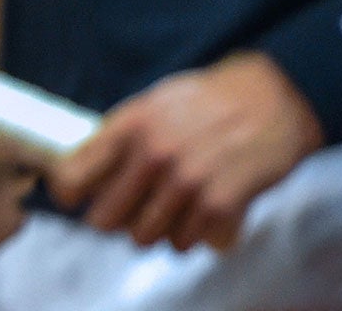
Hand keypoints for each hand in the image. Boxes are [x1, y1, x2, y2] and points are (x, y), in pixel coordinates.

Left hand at [46, 51, 323, 251]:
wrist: (273, 99)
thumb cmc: (210, 99)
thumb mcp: (155, 102)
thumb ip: (122, 136)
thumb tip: (86, 170)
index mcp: (131, 124)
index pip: (73, 175)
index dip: (69, 192)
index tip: (76, 197)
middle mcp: (153, 155)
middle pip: (106, 219)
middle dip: (116, 218)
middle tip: (132, 208)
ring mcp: (186, 183)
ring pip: (145, 237)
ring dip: (156, 228)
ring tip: (173, 206)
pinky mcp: (219, 205)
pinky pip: (187, 242)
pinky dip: (192, 233)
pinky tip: (202, 210)